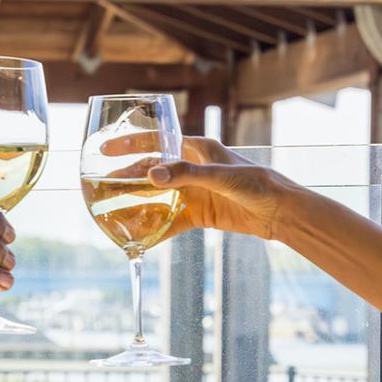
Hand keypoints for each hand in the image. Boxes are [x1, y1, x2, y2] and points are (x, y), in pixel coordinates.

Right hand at [102, 135, 288, 242]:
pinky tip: (141, 239)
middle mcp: (191, 168)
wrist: (280, 212)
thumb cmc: (256, 183)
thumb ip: (186, 174)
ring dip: (138, 204)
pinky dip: (157, 230)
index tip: (105, 150)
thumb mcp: (220, 176)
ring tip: (112, 212)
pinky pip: (172, 222)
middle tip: (101, 186)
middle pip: (151, 172)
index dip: (129, 144)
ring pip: (158, 197)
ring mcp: (194, 192)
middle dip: (127, 178)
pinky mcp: (200, 214)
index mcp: (196, 148)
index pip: (156, 142)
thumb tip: (152, 176)